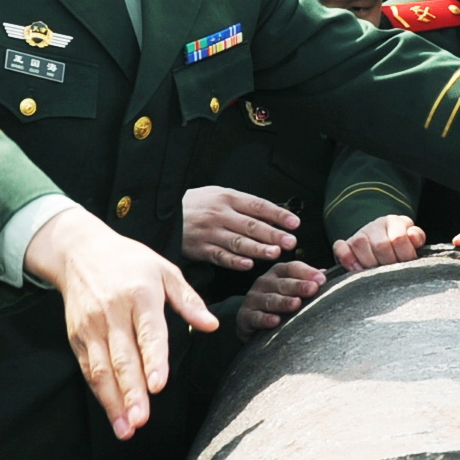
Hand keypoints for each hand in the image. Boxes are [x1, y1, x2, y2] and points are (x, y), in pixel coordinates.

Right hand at [27, 205, 218, 439]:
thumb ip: (189, 300)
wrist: (79, 250)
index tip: (158, 385)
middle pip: (122, 358)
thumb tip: (211, 325)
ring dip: (114, 401)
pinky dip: (100, 394)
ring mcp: (92, 327)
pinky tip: (113, 414)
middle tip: (140, 421)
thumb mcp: (165, 270)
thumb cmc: (129, 260)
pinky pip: (89, 369)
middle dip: (131, 392)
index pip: (148, 333)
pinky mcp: (77, 336)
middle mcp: (113, 313)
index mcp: (140, 295)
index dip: (153, 360)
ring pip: (102, 369)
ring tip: (126, 428)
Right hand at [183, 186, 299, 270]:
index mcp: (227, 198)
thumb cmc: (197, 204)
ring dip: (257, 249)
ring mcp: (210, 232)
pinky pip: (220, 256)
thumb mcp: (218, 194)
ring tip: (274, 254)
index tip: (294, 223)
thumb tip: (272, 215)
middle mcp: (220, 214)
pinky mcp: (200, 248)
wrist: (166, 215)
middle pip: (250, 225)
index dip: (277, 215)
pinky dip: (234, 261)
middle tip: (290, 242)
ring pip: (237, 242)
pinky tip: (247, 265)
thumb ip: (242, 205)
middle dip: (272, 234)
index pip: (258, 206)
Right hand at [240, 258, 323, 335]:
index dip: (307, 272)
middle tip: (312, 289)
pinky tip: (276, 321)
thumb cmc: (278, 303)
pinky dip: (266, 319)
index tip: (322, 279)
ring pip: (270, 300)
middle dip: (298, 286)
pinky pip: (256, 317)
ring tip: (296, 304)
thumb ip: (309, 281)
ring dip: (284, 302)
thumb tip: (326, 274)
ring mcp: (254, 299)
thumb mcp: (293, 289)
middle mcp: (264, 282)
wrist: (252, 322)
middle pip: (283, 283)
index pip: (293, 268)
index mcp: (278, 273)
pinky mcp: (245, 316)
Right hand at [335, 213, 424, 270]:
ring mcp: (358, 234)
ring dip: (370, 263)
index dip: (405, 255)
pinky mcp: (345, 244)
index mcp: (394, 222)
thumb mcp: (411, 238)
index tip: (407, 265)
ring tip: (376, 274)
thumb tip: (413, 237)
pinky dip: (347, 258)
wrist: (380, 237)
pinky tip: (356, 269)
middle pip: (381, 245)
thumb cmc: (399, 244)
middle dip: (389, 263)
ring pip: (360, 244)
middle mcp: (375, 225)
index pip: (399, 239)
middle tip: (392, 273)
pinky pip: (340, 247)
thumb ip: (417, 237)